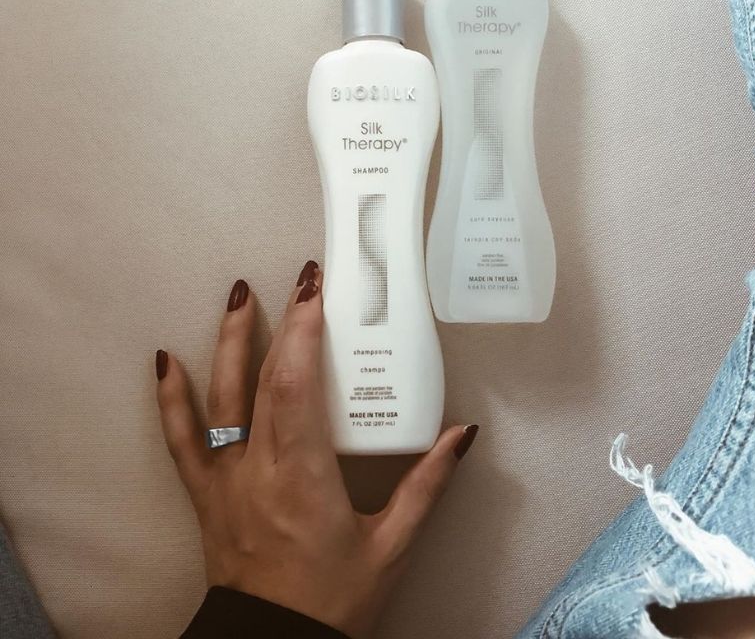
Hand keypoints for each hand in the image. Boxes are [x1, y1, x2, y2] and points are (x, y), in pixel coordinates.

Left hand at [154, 263, 477, 638]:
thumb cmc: (331, 601)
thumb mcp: (391, 544)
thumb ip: (428, 484)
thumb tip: (461, 434)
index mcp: (303, 477)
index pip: (296, 388)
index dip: (303, 333)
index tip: (316, 293)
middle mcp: (257, 469)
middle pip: (263, 379)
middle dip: (282, 320)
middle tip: (302, 279)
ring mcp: (225, 478)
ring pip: (218, 397)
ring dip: (228, 340)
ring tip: (240, 295)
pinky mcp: (206, 491)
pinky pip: (179, 438)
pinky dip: (170, 397)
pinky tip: (166, 360)